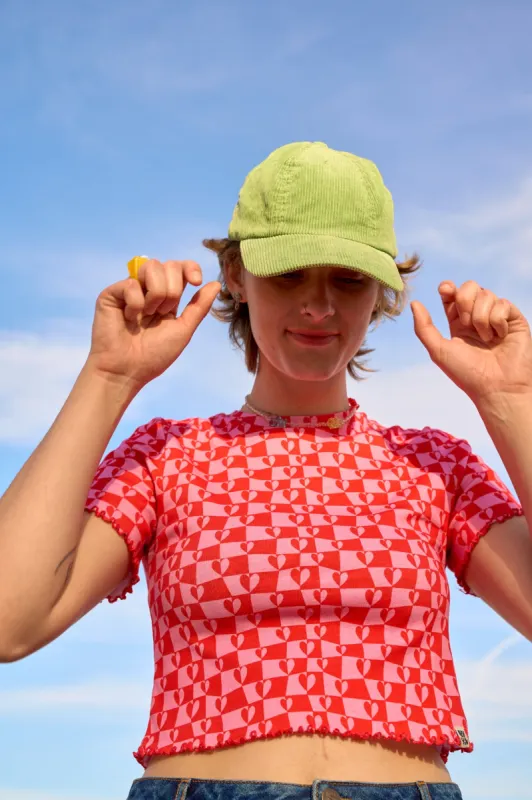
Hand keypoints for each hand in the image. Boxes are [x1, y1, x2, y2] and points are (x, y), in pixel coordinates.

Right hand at [88, 259, 220, 388]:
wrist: (127, 370)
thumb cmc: (154, 355)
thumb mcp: (183, 330)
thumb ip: (199, 306)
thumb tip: (216, 284)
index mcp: (168, 296)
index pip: (181, 268)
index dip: (190, 268)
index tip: (196, 282)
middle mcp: (149, 289)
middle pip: (169, 265)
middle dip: (173, 290)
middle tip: (162, 313)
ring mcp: (130, 289)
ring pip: (151, 266)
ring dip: (156, 294)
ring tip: (147, 315)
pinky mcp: (112, 293)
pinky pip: (131, 283)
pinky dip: (135, 304)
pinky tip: (128, 318)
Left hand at [411, 280, 531, 403]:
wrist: (496, 387)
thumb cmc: (467, 374)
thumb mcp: (438, 351)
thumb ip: (424, 327)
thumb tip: (414, 303)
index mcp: (458, 324)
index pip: (452, 295)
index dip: (448, 288)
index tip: (445, 289)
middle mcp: (477, 318)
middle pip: (469, 288)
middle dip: (464, 301)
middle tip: (467, 324)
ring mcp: (496, 318)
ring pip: (486, 294)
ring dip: (481, 317)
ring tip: (486, 339)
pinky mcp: (514, 320)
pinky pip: (503, 304)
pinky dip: (497, 320)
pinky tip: (499, 336)